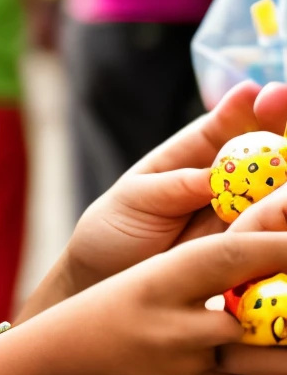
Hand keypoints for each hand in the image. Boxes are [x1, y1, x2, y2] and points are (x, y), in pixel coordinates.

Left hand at [21, 81, 286, 318]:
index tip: (256, 93)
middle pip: (268, 150)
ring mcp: (243, 216)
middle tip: (282, 107)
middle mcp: (228, 182)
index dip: (246, 107)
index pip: (227, 124)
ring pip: (278, 191)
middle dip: (280, 128)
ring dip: (286, 171)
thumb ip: (175, 186)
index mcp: (194, 155)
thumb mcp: (136, 200)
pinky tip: (283, 208)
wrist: (105, 282)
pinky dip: (280, 222)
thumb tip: (214, 176)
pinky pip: (273, 233)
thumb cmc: (114, 230)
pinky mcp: (249, 251)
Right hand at [30, 232, 286, 374]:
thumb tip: (255, 253)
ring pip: (261, 357)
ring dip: (283, 344)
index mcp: (158, 281)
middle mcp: (175, 327)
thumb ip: (198, 272)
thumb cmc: (100, 315)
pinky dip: (256, 368)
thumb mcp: (142, 280)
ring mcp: (186, 370)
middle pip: (257, 312)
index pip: (231, 254)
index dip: (275, 242)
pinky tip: (259, 356)